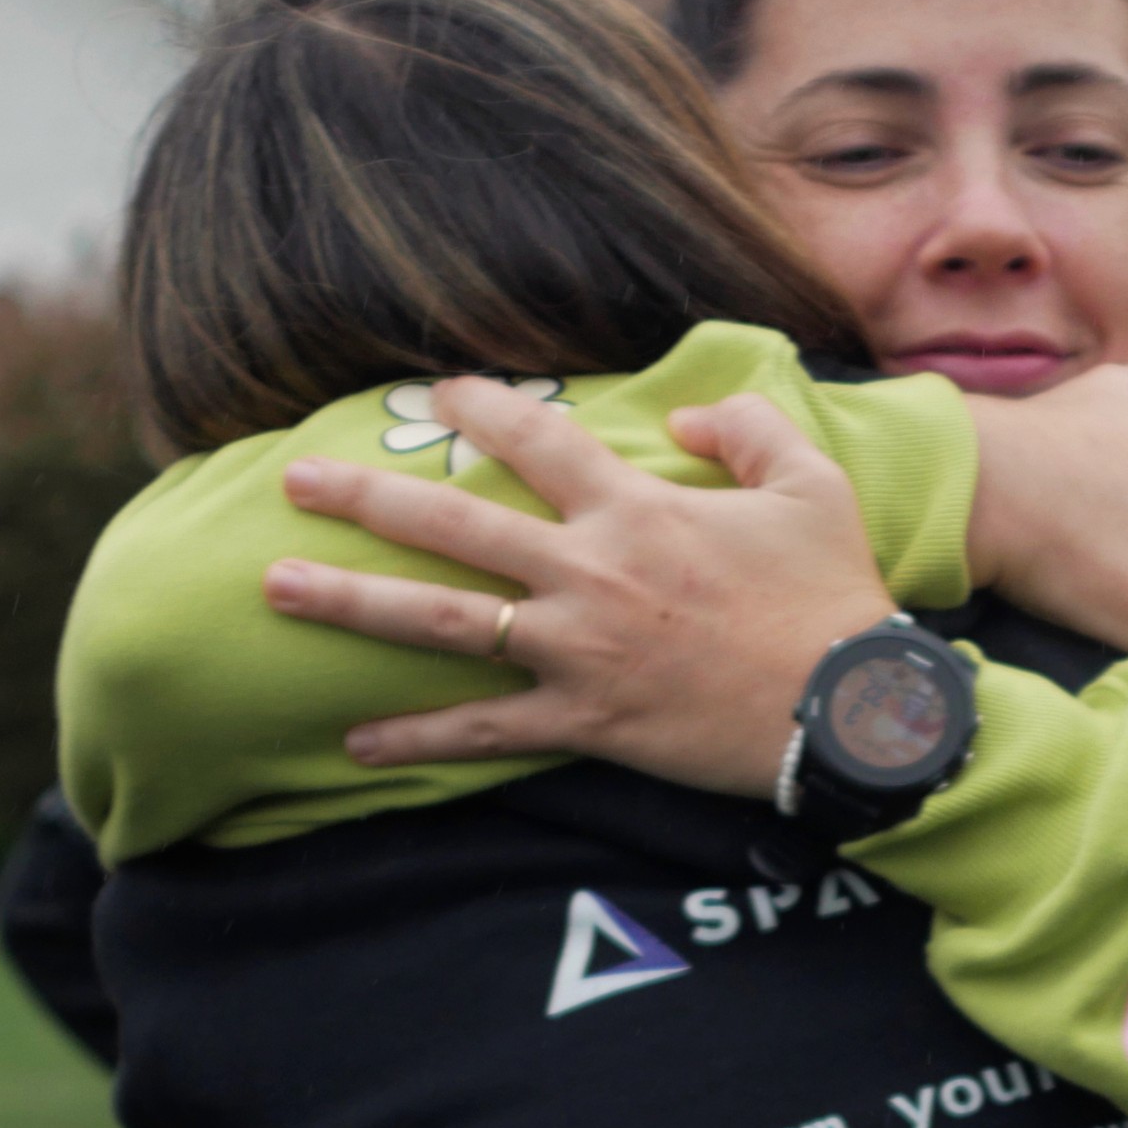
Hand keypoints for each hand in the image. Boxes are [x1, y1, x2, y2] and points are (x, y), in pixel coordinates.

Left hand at [267, 378, 898, 799]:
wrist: (851, 714)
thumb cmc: (835, 599)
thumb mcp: (813, 486)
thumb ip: (745, 431)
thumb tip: (683, 414)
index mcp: (637, 509)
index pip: (537, 440)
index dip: (481, 406)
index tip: (435, 389)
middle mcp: (589, 573)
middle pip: (452, 527)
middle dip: (364, 498)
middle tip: (293, 482)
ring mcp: (577, 651)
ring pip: (440, 621)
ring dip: (351, 603)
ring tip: (276, 589)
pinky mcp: (584, 722)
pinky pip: (482, 731)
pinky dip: (415, 736)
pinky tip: (351, 739)